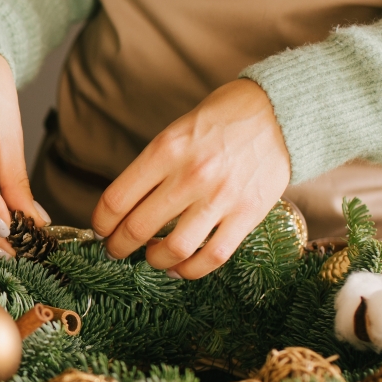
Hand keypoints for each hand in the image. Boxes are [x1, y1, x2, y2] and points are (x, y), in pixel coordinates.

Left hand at [93, 78, 290, 277]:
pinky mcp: (248, 214)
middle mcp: (191, 175)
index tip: (101, 229)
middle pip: (139, 228)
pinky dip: (190, 270)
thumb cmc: (222, 120)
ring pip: (174, 249)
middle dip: (119, 246)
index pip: (117, 199)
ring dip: (154, 261)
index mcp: (167, 149)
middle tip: (116, 249)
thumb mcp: (177, 131)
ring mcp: (221, 197)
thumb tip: (124, 206)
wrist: (280, 112)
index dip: (101, 222)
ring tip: (151, 257)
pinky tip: (179, 267)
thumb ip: (153, 167)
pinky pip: (212, 257)